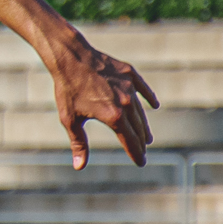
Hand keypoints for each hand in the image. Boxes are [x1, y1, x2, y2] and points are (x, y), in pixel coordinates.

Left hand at [48, 33, 159, 168]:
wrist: (71, 57)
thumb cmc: (68, 89)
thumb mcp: (70, 119)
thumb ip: (78, 143)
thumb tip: (79, 166)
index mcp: (114, 116)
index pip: (129, 140)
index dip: (136, 153)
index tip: (141, 163)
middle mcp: (126, 103)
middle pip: (138, 127)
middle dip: (141, 142)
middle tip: (144, 151)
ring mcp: (129, 87)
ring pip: (140, 111)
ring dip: (144, 125)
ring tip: (146, 136)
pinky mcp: (129, 73)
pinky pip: (143, 89)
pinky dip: (149, 98)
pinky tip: (154, 105)